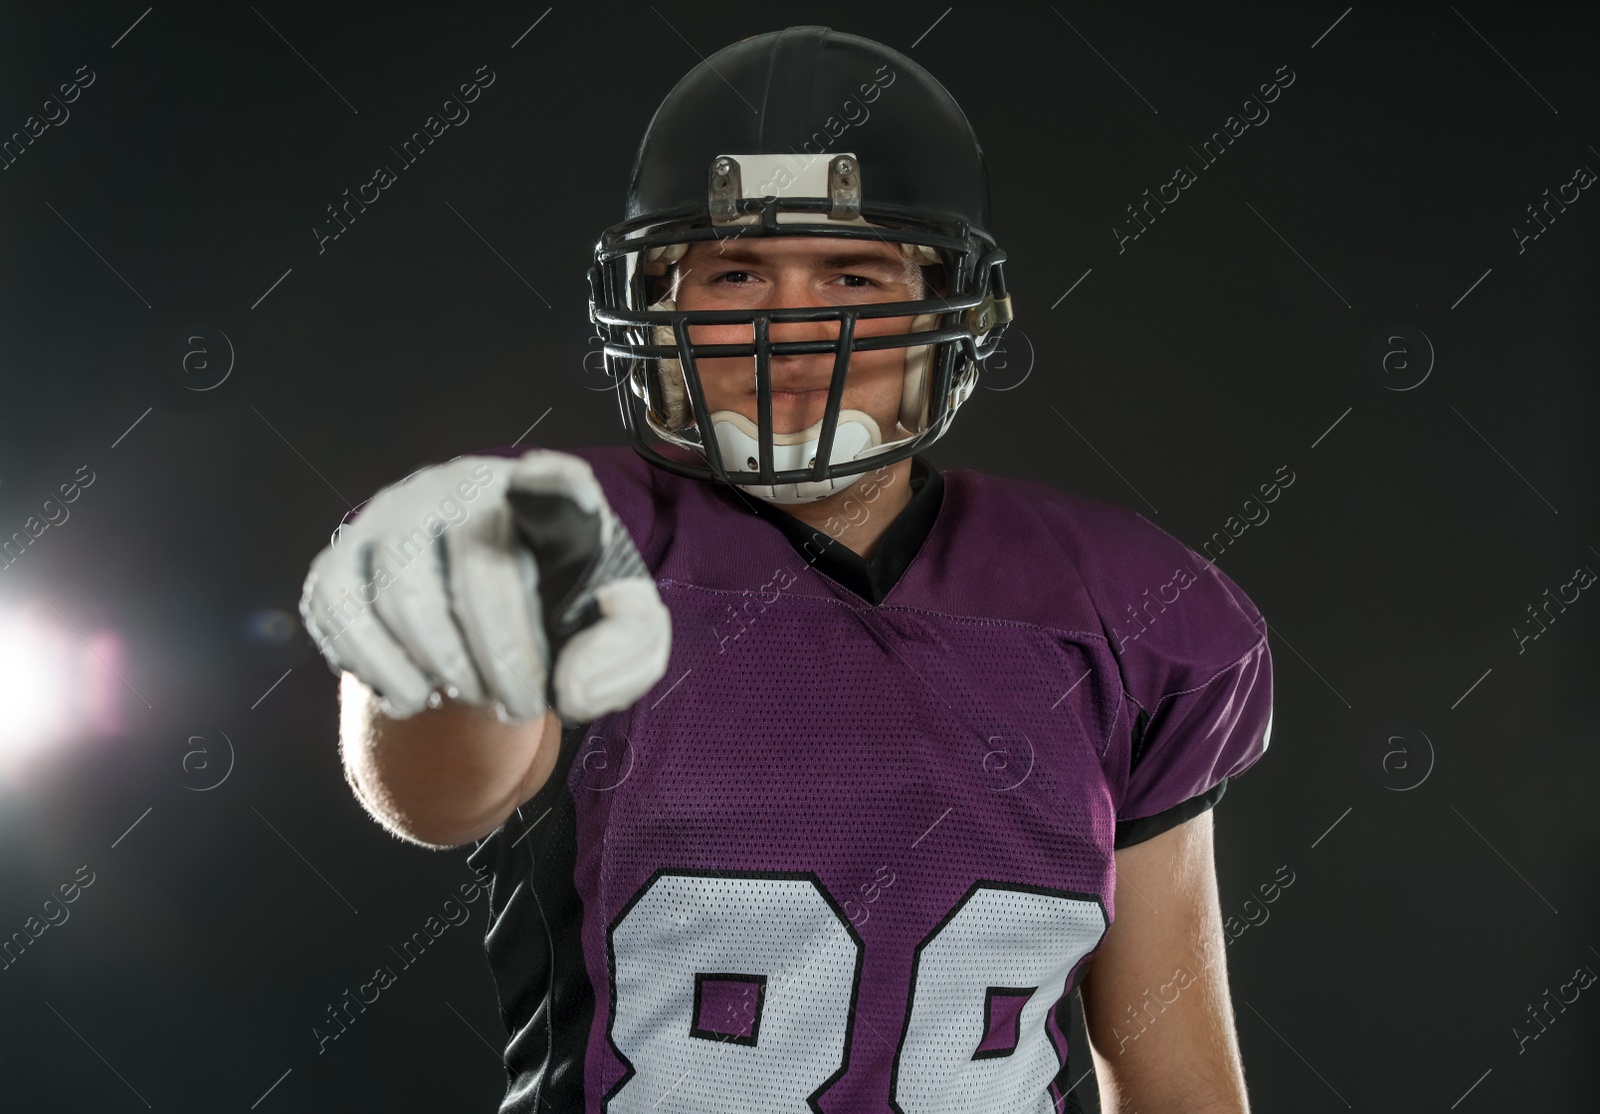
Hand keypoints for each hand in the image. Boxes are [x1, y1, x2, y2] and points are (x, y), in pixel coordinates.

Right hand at [299, 450, 670, 722]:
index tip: (561, 491)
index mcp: (547, 491)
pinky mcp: (341, 558)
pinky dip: (380, 671)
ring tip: (471, 695)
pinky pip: (343, 614)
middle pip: (476, 571)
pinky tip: (416, 692)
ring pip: (403, 597)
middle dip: (501, 659)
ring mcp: (393, 516)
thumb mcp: (620, 630)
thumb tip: (571, 687)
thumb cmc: (561, 611)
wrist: (483, 624)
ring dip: (443, 669)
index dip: (554, 487)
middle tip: (519, 706)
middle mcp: (463, 485)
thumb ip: (628, 650)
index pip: (554, 480)